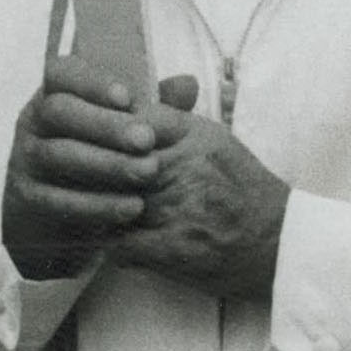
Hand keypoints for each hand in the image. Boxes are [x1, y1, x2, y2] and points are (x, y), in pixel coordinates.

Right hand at [3, 60, 164, 282]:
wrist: (58, 211)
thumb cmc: (99, 152)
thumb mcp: (124, 125)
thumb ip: (154, 105)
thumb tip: (188, 84)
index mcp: (56, 92)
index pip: (62, 72)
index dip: (93, 82)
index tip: (128, 97)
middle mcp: (34, 120)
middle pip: (60, 111)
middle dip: (105, 125)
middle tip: (146, 140)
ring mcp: (25, 157)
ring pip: (59, 154)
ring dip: (107, 164)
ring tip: (148, 173)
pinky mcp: (26, 196)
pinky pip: (56, 199)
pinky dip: (96, 204)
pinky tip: (132, 207)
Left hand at [104, 74, 292, 301]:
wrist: (279, 244)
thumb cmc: (244, 191)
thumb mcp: (216, 142)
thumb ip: (173, 121)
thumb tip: (127, 102)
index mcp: (197, 136)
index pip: (132, 120)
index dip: (106, 129)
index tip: (89, 137)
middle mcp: (186, 166)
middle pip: (114, 159)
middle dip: (90, 168)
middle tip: (71, 173)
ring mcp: (178, 208)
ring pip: (110, 200)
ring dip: (96, 206)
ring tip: (86, 206)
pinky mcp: (173, 248)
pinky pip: (119, 242)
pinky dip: (110, 242)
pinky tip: (111, 239)